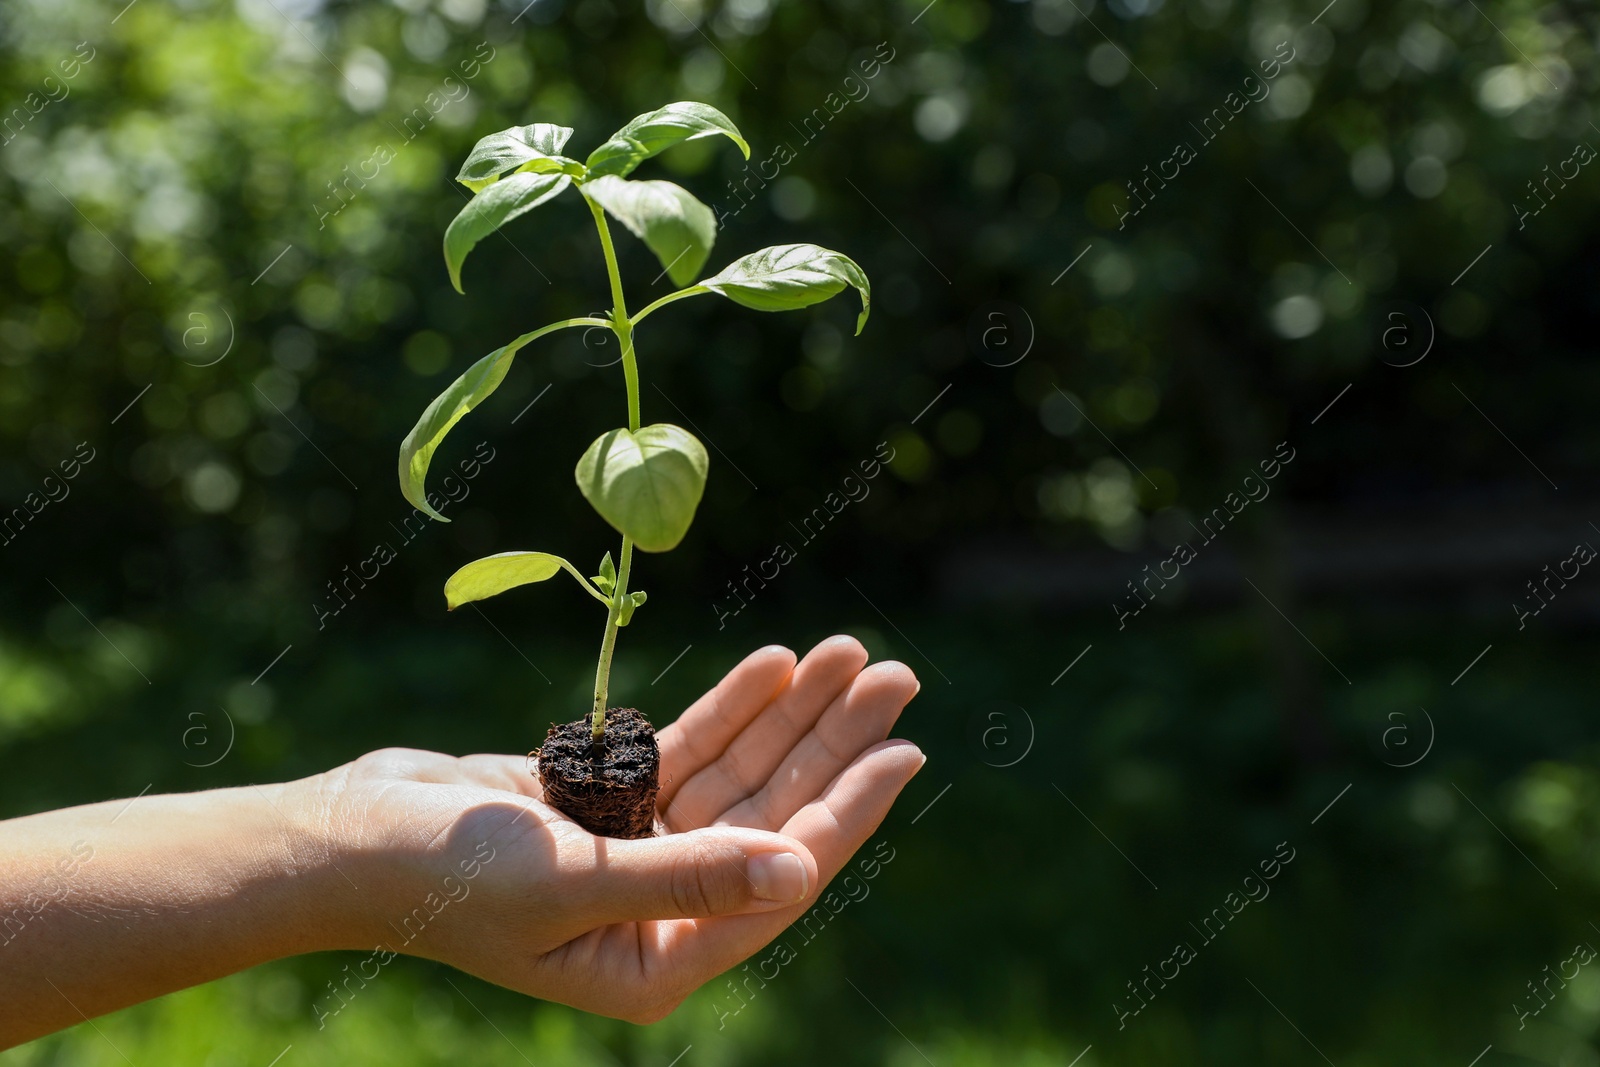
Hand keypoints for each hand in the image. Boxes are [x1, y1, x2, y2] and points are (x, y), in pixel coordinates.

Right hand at [315, 635, 922, 1023]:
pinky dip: (730, 708)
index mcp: (659, 960)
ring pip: (739, 774)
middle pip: (773, 813)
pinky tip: (776, 663)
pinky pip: (690, 749)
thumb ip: (687, 878)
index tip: (904, 748)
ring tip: (849, 652)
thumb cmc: (448, 877)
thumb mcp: (572, 880)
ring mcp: (639, 852)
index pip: (781, 875)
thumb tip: (796, 874)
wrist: (353, 835)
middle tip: (895, 676)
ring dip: (791, 714)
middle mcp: (662, 911)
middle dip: (832, 743)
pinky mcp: (611, 803)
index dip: (847, 808)